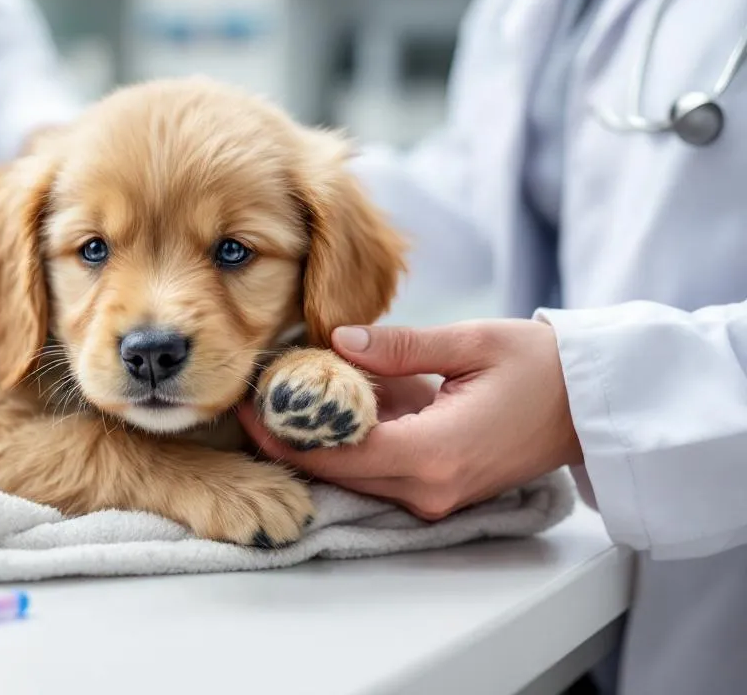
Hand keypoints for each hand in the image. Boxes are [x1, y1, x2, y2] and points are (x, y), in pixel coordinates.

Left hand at [239, 320, 583, 519]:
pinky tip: (325, 404)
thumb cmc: (541, 366)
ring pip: (352, 475)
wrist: (590, 403)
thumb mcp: (472, 342)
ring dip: (314, 441)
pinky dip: (348, 442)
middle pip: (334, 473)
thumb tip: (338, 339)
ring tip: (275, 395)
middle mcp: (430, 488)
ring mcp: (436, 495)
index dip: (280, 435)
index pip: (335, 456)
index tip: (243, 405)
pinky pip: (378, 471)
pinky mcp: (439, 489)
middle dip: (286, 439)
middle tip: (247, 395)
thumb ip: (399, 346)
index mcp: (434, 453)